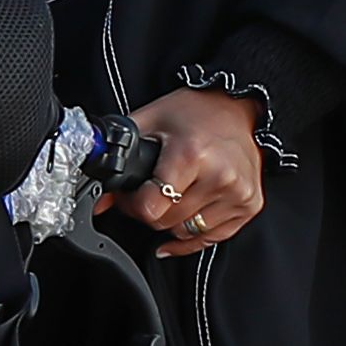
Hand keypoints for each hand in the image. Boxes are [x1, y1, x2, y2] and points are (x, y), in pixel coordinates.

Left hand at [119, 89, 265, 253]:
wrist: (239, 107)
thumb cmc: (194, 112)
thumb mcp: (150, 121)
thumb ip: (118, 156)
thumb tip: (95, 197)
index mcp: (192, 155)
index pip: (150, 207)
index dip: (131, 204)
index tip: (131, 194)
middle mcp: (220, 177)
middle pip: (164, 222)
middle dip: (149, 210)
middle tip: (151, 189)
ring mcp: (238, 194)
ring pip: (185, 232)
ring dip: (171, 219)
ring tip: (175, 192)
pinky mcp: (250, 205)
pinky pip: (210, 238)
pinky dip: (192, 234)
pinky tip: (182, 220)